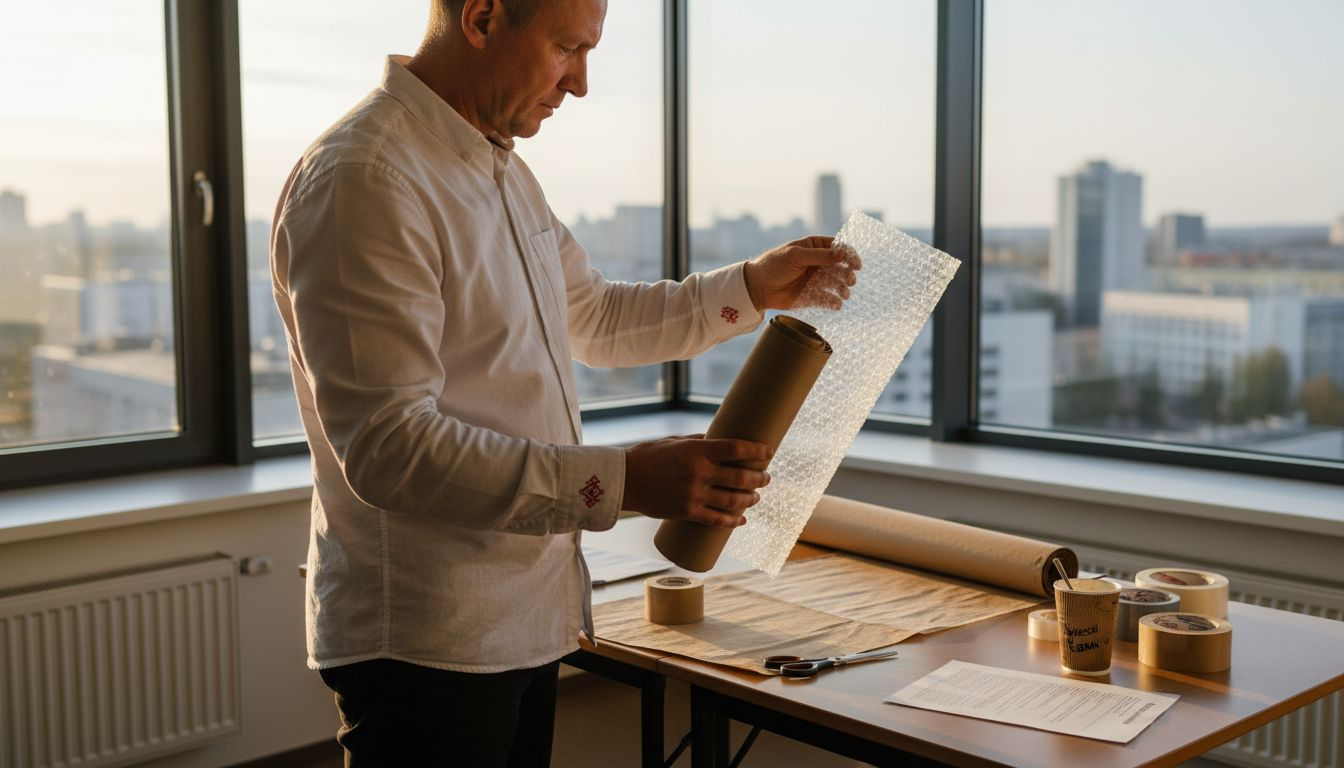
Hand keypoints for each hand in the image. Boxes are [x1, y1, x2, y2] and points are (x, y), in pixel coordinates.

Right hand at [621, 435, 771, 527]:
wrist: (624, 480)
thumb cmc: (647, 456)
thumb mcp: (674, 441)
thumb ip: (698, 441)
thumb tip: (719, 440)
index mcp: (696, 450)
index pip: (735, 448)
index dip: (756, 450)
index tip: (769, 451)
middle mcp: (698, 472)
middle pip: (739, 476)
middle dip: (759, 478)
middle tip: (766, 477)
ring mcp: (693, 494)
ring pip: (732, 499)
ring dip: (750, 499)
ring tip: (756, 497)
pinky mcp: (687, 512)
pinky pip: (716, 519)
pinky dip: (732, 520)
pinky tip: (741, 519)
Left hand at [742, 235, 860, 311]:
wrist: (757, 286)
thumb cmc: (773, 264)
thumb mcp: (795, 255)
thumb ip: (819, 255)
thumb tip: (843, 253)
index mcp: (814, 247)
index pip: (838, 248)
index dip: (849, 255)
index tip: (856, 265)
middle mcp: (818, 263)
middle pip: (840, 267)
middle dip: (847, 274)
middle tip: (850, 281)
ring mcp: (816, 280)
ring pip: (835, 284)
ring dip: (843, 289)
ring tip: (844, 294)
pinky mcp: (812, 296)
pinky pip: (827, 299)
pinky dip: (833, 302)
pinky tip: (837, 305)